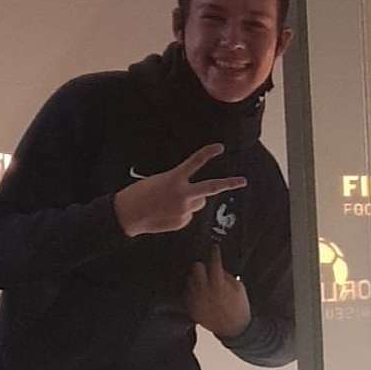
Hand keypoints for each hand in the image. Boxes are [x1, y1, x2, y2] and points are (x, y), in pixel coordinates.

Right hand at [114, 143, 246, 236]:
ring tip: (170, 202)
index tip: (220, 147)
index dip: (208, 153)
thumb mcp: (161, 181)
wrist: (127, 215)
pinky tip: (166, 213)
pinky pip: (188, 215)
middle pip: (211, 188)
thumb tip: (198, 199)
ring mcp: (184, 210)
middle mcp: (183, 195)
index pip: (195, 162)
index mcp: (174, 179)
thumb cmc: (140, 194)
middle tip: (243, 181)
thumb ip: (181, 186)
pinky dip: (181, 213)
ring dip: (190, 201)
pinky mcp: (183, 222)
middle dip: (229, 183)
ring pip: (198, 202)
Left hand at [184, 245, 250, 337]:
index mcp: (218, 284)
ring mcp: (196, 299)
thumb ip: (226, 275)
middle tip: (207, 265)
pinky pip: (186, 292)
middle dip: (202, 264)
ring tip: (203, 278)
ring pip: (189, 279)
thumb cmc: (238, 307)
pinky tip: (199, 290)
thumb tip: (217, 265)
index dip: (214, 252)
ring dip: (196, 276)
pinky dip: (192, 289)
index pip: (214, 262)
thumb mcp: (238, 287)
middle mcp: (204, 290)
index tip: (214, 248)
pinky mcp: (191, 307)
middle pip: (196, 267)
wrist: (233, 329)